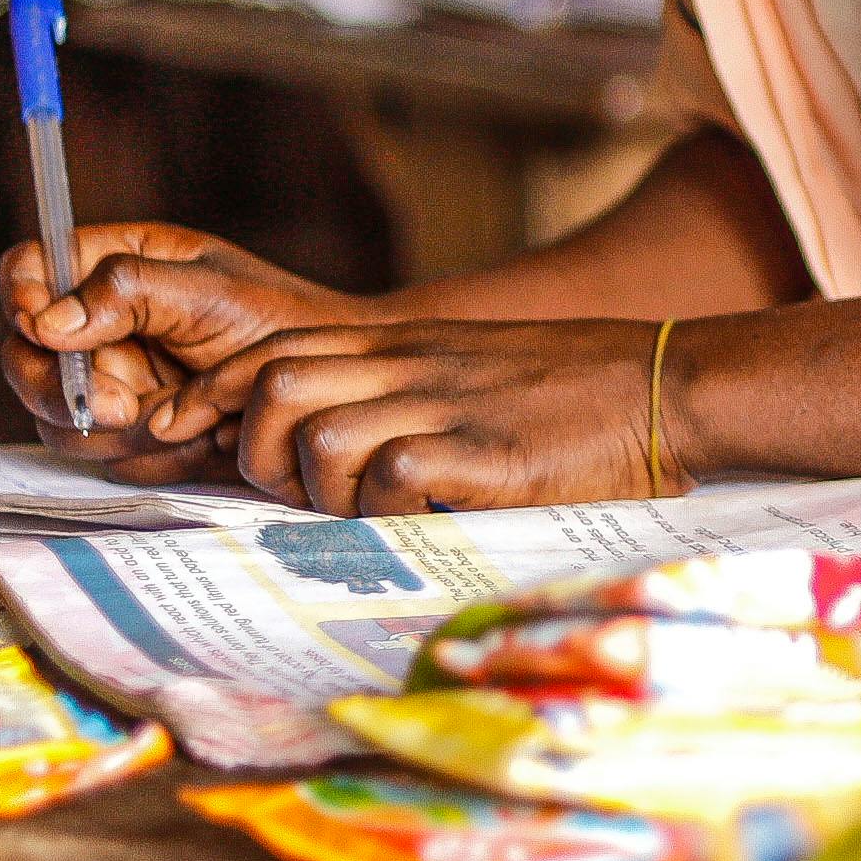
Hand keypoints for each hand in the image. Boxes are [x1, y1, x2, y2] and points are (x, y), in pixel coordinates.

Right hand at [0, 222, 369, 458]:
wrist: (323, 391)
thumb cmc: (278, 321)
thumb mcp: (210, 292)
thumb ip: (127, 293)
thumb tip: (45, 320)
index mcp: (112, 266)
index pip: (29, 270)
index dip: (21, 295)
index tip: (39, 325)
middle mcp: (97, 325)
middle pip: (25, 358)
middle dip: (65, 389)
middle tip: (119, 408)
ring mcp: (106, 383)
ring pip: (58, 419)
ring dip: (118, 430)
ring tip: (185, 418)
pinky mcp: (127, 433)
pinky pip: (104, 458)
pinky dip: (150, 457)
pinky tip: (201, 440)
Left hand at [222, 316, 688, 513]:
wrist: (671, 383)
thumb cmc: (579, 391)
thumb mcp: (476, 368)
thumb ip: (409, 388)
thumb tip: (337, 440)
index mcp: (408, 344)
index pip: (275, 349)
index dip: (215, 394)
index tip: (189, 432)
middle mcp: (415, 366)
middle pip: (276, 384)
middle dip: (256, 449)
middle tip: (292, 491)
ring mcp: (448, 406)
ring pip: (321, 434)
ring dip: (322, 486)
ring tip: (365, 510)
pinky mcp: (486, 453)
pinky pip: (393, 475)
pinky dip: (388, 507)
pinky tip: (424, 516)